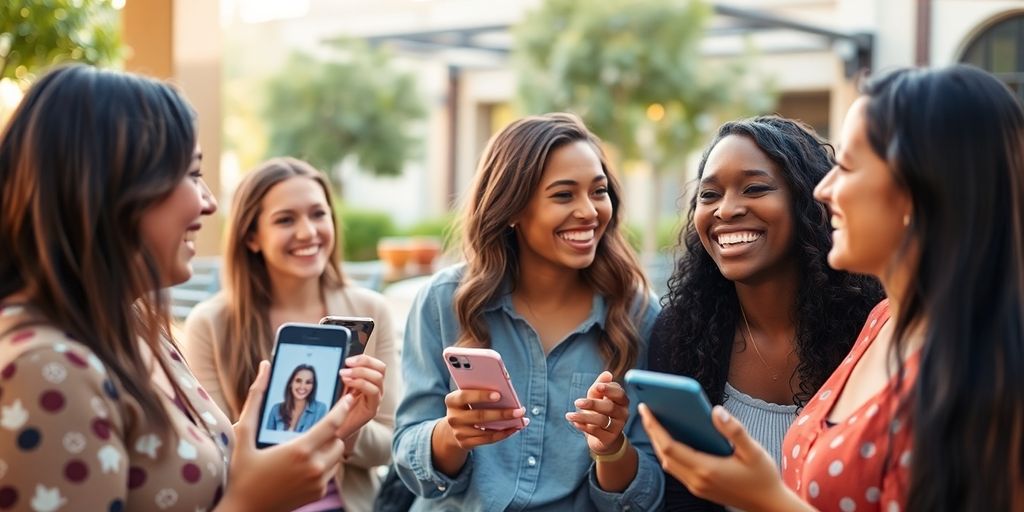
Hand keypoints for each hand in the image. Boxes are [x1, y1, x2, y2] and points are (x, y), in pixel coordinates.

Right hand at [218, 361, 351, 511]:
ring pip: (337, 456)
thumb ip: (255, 399)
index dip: (343, 409)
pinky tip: (303, 463)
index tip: (348, 397)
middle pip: (338, 440)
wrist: (243, 510)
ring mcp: (317, 483)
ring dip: (328, 448)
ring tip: (306, 446)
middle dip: (330, 432)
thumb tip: (264, 368)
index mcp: (299, 450)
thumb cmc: (240, 472)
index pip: (332, 424)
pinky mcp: (317, 494)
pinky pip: (331, 472)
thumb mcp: (243, 434)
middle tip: (313, 428)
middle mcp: (314, 467)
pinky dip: (324, 464)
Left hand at [336, 354, 386, 441]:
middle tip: (347, 364)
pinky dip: (360, 383)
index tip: (348, 360)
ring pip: (378, 378)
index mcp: (372, 383)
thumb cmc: (339, 408)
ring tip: (344, 374)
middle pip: (381, 368)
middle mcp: (378, 390)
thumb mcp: (343, 387)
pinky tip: (348, 383)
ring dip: (360, 372)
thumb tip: (346, 359)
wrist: (335, 431)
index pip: (377, 365)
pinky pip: (373, 391)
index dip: (364, 359)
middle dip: (364, 363)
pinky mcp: (373, 410)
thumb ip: (348, 374)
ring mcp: (377, 400)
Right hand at [436, 389, 527, 450]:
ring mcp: (459, 432)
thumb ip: (480, 391)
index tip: (498, 395)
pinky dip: (503, 434)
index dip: (481, 396)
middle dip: (501, 413)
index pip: (464, 396)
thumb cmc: (468, 405)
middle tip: (519, 410)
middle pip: (479, 416)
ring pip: (486, 430)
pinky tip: (515, 428)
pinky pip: (487, 439)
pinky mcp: (465, 443)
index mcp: (452, 401)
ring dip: (507, 425)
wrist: (454, 427)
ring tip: (522, 419)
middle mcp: (453, 418)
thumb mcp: (468, 397)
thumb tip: (506, 391)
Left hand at [566, 371, 628, 454]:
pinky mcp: (609, 439)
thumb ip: (599, 386)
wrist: (603, 437)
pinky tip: (574, 423)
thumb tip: (607, 374)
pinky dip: (583, 426)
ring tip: (569, 415)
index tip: (597, 387)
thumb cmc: (600, 412)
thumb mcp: (597, 397)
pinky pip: (596, 431)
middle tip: (577, 402)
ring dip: (583, 417)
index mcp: (622, 402)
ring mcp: (617, 427)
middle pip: (609, 407)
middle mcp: (623, 414)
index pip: (619, 394)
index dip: (609, 389)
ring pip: (601, 420)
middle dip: (592, 404)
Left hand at [639, 403, 805, 511]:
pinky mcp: (699, 489)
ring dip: (658, 442)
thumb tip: (716, 410)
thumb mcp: (754, 451)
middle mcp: (696, 480)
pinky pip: (676, 468)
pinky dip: (669, 452)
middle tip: (646, 410)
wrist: (768, 505)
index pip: (669, 445)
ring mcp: (696, 486)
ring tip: (655, 421)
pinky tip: (672, 438)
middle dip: (652, 431)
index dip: (654, 426)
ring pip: (667, 463)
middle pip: (663, 453)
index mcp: (706, 468)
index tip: (645, 408)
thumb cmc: (763, 477)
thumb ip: (734, 430)